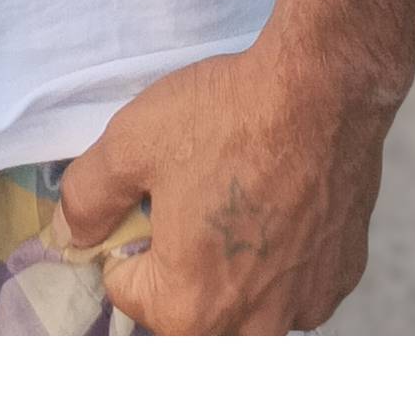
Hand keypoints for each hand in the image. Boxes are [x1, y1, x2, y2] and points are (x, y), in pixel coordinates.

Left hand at [57, 34, 389, 332]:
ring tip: (238, 204)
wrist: (322, 88)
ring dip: (234, 274)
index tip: (149, 196)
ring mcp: (303, 305)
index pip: (128, 292)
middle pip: (191, 314)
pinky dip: (283, 261)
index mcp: (188, 308)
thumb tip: (73, 234)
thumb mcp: (129, 143)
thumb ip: (86, 199)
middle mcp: (250, 326)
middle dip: (179, 269)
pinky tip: (282, 208)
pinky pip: (296, 289)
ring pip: (248, 309)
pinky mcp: (341, 277)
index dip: (127, 238)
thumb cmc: (226, 118)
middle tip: (191, 202)